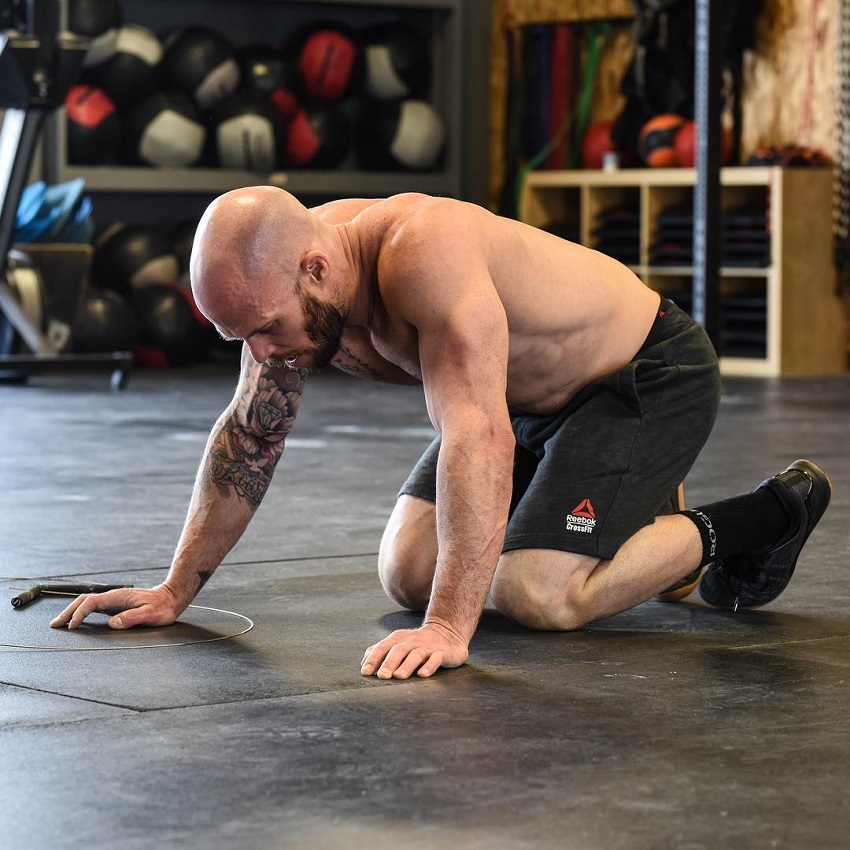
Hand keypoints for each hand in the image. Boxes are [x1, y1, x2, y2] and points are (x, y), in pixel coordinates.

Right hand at [49, 584, 182, 630]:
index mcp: (118, 597)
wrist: (171, 597)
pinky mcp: (116, 605)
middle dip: (68, 612)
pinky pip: (93, 607)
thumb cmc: (163, 607)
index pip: (92, 603)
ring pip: (87, 603)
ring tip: (60, 624)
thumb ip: (131, 618)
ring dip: (72, 612)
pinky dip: (81, 612)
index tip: (72, 627)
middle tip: (54, 625)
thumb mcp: (150, 614)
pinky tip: (77, 621)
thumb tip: (112, 624)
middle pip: (84, 600)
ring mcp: (114, 600)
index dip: (80, 614)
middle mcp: (113, 596)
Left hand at [360, 622, 468, 679]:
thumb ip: (382, 651)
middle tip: (381, 676)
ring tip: (398, 676)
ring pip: (416, 655)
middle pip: (398, 650)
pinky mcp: (442, 652)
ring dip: (406, 665)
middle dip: (389, 663)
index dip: (373, 659)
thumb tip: (363, 663)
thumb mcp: (399, 643)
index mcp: (399, 639)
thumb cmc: (418, 643)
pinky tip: (423, 674)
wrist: (448, 633)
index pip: (383, 647)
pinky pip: (435, 659)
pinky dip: (429, 666)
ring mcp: (428, 646)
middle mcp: (412, 641)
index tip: (365, 672)